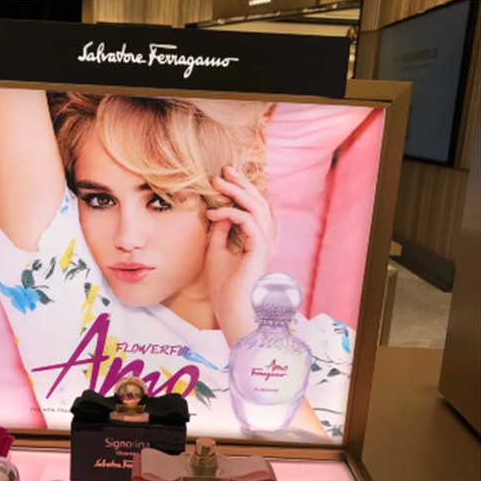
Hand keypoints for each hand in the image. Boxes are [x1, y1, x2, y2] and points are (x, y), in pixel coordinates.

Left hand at [205, 165, 276, 346]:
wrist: (229, 310)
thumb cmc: (224, 288)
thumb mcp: (216, 253)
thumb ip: (220, 232)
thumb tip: (219, 213)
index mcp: (259, 241)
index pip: (256, 209)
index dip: (242, 191)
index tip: (223, 181)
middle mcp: (266, 241)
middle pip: (260, 203)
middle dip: (242, 184)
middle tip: (224, 170)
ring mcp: (266, 245)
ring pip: (257, 207)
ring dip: (237, 192)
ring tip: (218, 182)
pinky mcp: (260, 250)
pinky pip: (248, 221)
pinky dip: (230, 213)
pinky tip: (214, 212)